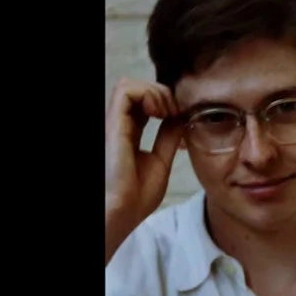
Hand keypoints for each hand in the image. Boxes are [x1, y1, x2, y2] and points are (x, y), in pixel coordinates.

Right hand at [105, 78, 182, 263]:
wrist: (123, 211)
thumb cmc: (136, 195)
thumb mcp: (161, 160)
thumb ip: (168, 137)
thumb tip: (179, 117)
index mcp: (130, 132)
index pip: (146, 102)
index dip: (167, 101)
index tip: (182, 117)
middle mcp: (120, 124)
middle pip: (139, 89)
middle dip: (164, 93)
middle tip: (177, 113)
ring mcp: (115, 122)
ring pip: (130, 84)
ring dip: (156, 92)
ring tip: (168, 112)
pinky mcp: (113, 123)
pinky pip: (126, 89)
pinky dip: (148, 94)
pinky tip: (161, 113)